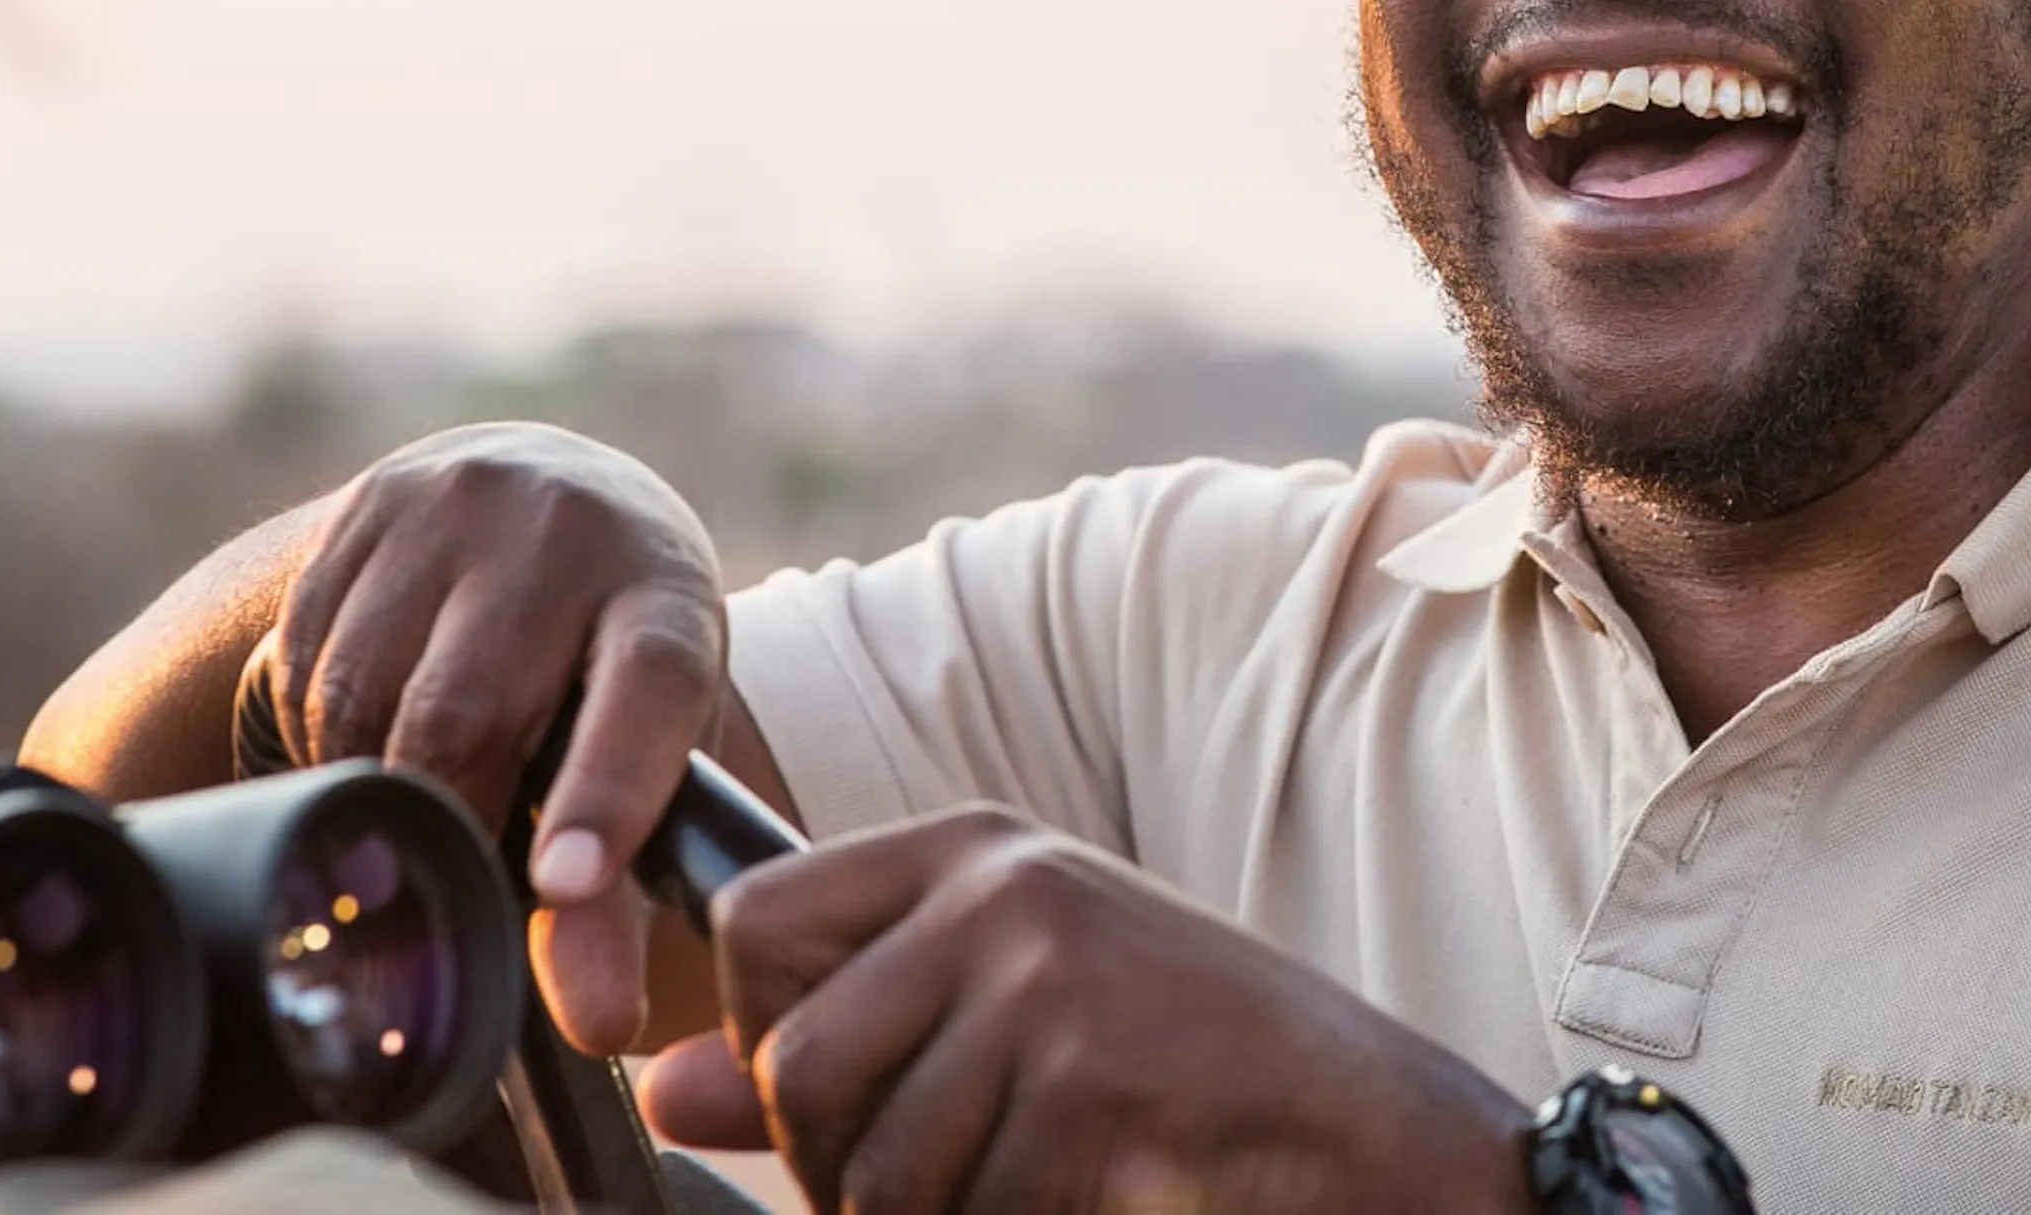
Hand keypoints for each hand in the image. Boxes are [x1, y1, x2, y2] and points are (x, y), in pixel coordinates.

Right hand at [265, 422, 724, 1050]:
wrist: (553, 491)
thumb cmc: (613, 658)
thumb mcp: (651, 748)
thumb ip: (617, 895)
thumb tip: (595, 1027)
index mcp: (664, 596)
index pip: (644, 690)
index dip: (605, 789)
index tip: (565, 884)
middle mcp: (565, 530)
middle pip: (467, 712)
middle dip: (444, 814)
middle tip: (443, 865)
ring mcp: (457, 505)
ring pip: (365, 694)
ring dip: (370, 779)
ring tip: (417, 790)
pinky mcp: (366, 509)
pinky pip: (306, 662)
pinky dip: (325, 732)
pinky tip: (374, 729)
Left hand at [639, 806, 1536, 1213]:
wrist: (1370, 1129)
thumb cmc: (1180, 1066)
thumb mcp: (1001, 1014)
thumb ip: (831, 1038)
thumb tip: (660, 1091)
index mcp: (972, 851)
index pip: (753, 921)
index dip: (759, 1033)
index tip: (831, 1088)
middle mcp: (999, 894)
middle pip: (794, 1065)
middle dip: (838, 1167)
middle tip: (940, 1177)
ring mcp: (1047, 985)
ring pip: (868, 1168)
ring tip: (1028, 1182)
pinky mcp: (1088, 1087)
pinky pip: (970, 1214)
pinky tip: (1093, 1193)